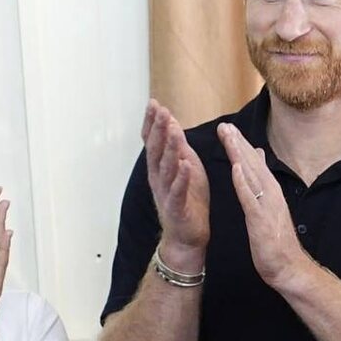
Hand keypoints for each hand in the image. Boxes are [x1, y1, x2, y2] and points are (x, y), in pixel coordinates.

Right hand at [142, 100, 209, 267]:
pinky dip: (181, 178)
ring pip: (166, 168)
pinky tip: (186, 165)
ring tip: (174, 130)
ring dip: (170, 148)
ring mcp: (166, 193)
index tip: (154, 104)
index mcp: (160, 168)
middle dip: (158, 130)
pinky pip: (178, 191)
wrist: (187, 237)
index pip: (153, 142)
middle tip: (160, 111)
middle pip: (156, 151)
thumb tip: (171, 123)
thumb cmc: (188, 201)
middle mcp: (159, 179)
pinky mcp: (177, 208)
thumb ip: (177, 147)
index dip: (152, 123)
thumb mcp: (185, 168)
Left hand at [217, 122, 311, 292]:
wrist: (289, 267)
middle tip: (224, 125)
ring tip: (228, 138)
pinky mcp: (261, 220)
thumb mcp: (269, 211)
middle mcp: (271, 194)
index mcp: (270, 192)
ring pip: (252, 175)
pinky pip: (251, 198)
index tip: (228, 128)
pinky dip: (243, 182)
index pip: (254, 164)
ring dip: (240, 155)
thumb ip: (264, 187)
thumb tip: (260, 165)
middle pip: (252, 164)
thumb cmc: (277, 241)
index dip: (241, 145)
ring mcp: (267, 206)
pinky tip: (235, 168)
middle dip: (238, 144)